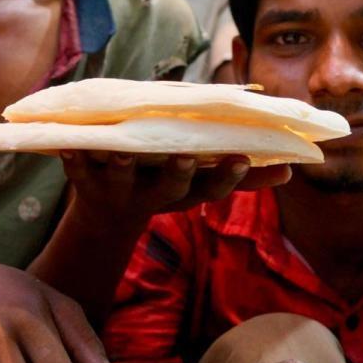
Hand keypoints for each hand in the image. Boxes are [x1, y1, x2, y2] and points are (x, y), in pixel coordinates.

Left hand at [62, 151, 290, 223]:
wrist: (105, 217)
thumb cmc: (164, 184)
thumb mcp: (201, 185)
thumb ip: (241, 176)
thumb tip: (292, 170)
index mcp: (183, 193)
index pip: (213, 189)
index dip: (227, 176)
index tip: (240, 156)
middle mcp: (153, 195)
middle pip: (170, 187)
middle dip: (179, 172)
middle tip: (187, 155)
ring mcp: (118, 190)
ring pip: (121, 179)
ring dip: (121, 166)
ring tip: (122, 151)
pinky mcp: (84, 183)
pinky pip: (76, 170)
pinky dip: (71, 158)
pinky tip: (70, 146)